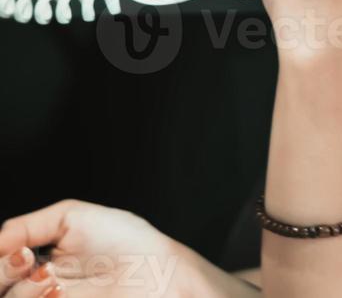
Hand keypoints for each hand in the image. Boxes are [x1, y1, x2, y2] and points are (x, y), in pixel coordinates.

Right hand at [0, 200, 185, 297]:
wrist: (159, 268)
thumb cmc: (124, 240)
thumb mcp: (71, 219)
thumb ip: (29, 226)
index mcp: (36, 263)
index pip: (2, 269)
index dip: (2, 265)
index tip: (21, 252)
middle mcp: (38, 289)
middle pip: (1, 290)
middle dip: (4, 275)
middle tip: (27, 261)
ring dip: (24, 293)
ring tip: (51, 279)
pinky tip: (57, 290)